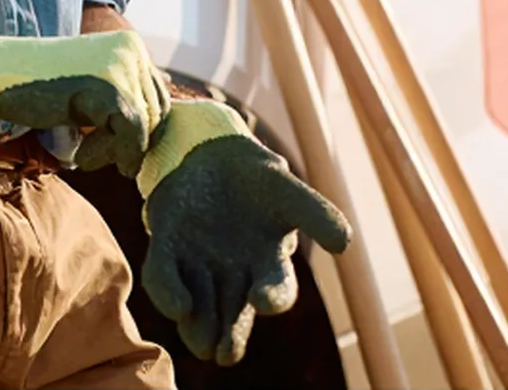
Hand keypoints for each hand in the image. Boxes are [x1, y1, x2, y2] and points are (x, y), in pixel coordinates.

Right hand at [0, 29, 170, 176]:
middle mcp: (132, 51)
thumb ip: (126, 87)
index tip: (109, 144)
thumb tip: (166, 103)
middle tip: (94, 153)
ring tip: (86, 155)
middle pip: (156, 114)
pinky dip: (107, 154)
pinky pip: (130, 137)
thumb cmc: (40, 82)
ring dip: (117, 151)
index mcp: (130, 44)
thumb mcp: (90, 79)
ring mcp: (122, 69)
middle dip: (130, 143)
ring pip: (144, 128)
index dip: (139, 130)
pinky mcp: (109, 92)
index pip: (159, 97)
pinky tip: (80, 155)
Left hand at [136, 101, 350, 363]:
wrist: (210, 153)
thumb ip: (314, 213)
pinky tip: (176, 307)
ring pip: (200, 306)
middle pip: (235, 312)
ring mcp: (199, 265)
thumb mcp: (287, 189)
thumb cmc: (258, 179)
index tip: (265, 301)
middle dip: (232, 333)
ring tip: (201, 344)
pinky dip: (167, 292)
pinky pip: (163, 275)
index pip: (277, 289)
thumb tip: (344, 244)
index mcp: (269, 262)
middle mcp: (234, 274)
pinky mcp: (167, 248)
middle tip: (225, 353)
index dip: (273, 297)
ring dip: (199, 326)